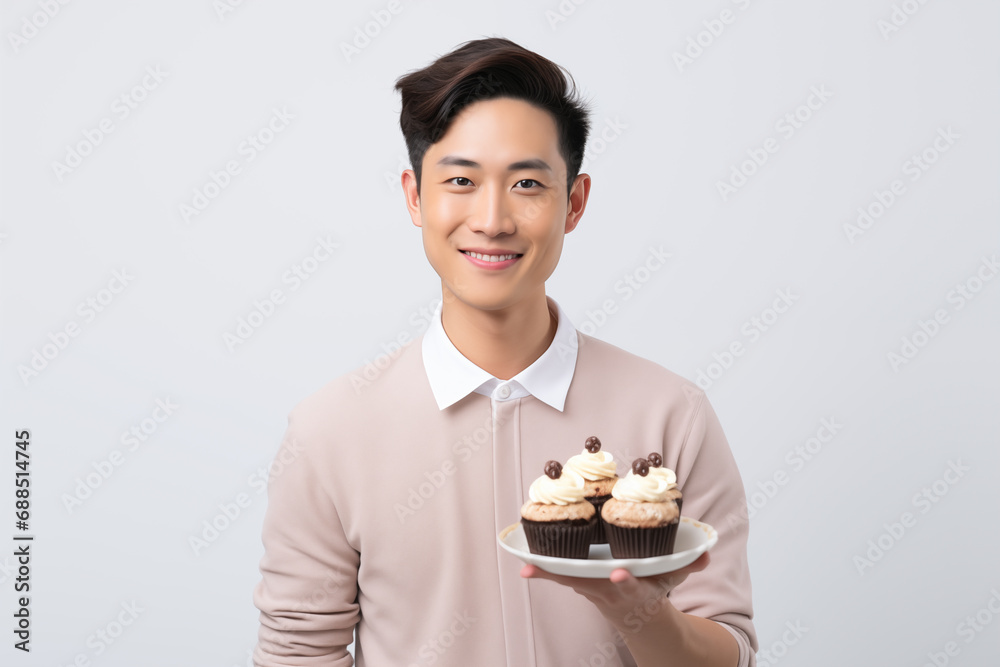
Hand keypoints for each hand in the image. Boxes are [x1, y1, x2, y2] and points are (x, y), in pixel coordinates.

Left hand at [519, 552, 710, 630]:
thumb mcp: (672, 579)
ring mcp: (591, 590)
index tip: (620, 574)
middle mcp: (609, 591)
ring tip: (526, 566)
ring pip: (567, 581)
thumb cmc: (652, 589)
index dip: (625, 581)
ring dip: (547, 574)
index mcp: (634, 589)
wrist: (637, 617)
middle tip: (546, 571)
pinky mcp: (579, 585)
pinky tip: (524, 560)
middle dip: (570, 578)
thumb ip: (688, 564)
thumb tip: (707, 552)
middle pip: (588, 585)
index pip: (631, 586)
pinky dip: (543, 570)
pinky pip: (559, 577)